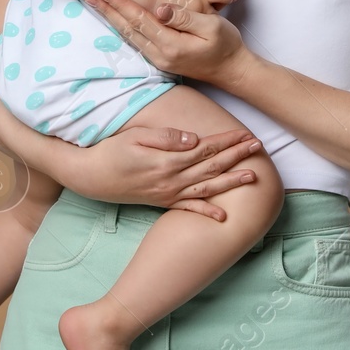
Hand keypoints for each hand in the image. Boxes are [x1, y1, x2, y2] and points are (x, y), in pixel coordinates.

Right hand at [63, 125, 261, 219]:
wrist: (91, 177)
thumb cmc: (112, 152)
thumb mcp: (136, 137)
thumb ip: (166, 138)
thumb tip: (193, 139)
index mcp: (167, 161)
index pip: (205, 148)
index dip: (227, 141)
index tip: (245, 134)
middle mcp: (172, 180)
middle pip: (212, 166)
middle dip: (237, 156)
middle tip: (258, 147)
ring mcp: (168, 193)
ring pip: (207, 187)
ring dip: (231, 181)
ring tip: (253, 176)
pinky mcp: (162, 201)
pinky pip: (189, 208)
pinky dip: (207, 212)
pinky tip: (223, 216)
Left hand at [83, 0, 251, 88]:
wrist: (232, 70)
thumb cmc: (226, 45)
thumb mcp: (211, 25)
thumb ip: (184, 17)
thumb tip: (161, 8)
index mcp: (170, 44)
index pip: (139, 19)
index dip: (120, 3)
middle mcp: (160, 55)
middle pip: (128, 28)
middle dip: (107, 10)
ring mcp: (159, 60)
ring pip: (129, 36)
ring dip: (112, 19)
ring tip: (96, 5)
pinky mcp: (161, 61)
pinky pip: (137, 42)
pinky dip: (123, 29)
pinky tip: (116, 21)